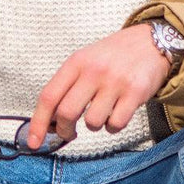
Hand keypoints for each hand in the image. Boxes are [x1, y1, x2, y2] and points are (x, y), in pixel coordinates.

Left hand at [26, 23, 169, 148]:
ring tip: (102, 112)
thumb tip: (48, 124)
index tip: (32, 142)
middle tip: (69, 132)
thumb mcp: (86, 60)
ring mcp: (115, 82)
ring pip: (92, 123)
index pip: (49, 96)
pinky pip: (115, 124)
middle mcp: (94, 70)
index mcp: (76, 62)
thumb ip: (67, 87)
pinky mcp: (135, 93)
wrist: (151, 41)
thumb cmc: (112, 56)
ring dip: (94, 126)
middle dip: (64, 130)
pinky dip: (113, 126)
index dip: (37, 123)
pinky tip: (117, 113)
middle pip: (67, 113)